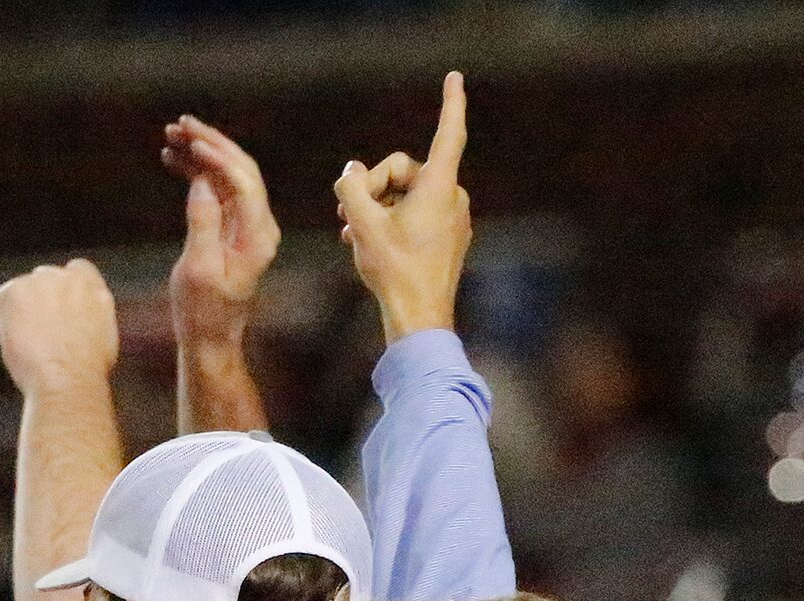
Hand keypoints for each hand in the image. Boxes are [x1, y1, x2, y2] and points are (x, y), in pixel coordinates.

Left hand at [0, 260, 119, 397]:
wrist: (68, 379)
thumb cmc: (85, 371)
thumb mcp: (102, 336)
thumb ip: (87, 316)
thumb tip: (74, 320)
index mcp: (92, 287)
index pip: (77, 270)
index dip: (65, 291)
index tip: (61, 311)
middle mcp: (65, 277)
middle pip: (44, 280)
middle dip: (40, 302)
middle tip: (43, 335)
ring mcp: (37, 282)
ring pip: (19, 293)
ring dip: (21, 313)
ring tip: (32, 346)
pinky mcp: (12, 291)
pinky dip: (2, 325)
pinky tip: (18, 346)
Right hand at [162, 115, 279, 351]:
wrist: (209, 336)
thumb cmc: (203, 311)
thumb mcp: (199, 270)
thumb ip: (203, 224)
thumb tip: (203, 183)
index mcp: (257, 237)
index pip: (246, 183)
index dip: (219, 156)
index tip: (190, 140)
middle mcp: (259, 227)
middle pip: (241, 170)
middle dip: (211, 143)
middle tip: (179, 123)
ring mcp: (246, 225)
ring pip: (228, 174)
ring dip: (201, 152)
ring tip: (170, 135)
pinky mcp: (231, 227)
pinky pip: (217, 188)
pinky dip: (196, 171)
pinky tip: (172, 158)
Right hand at [334, 71, 472, 345]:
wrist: (418, 319)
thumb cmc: (395, 269)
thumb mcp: (361, 220)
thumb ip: (352, 185)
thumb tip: (352, 172)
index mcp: (440, 187)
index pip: (449, 133)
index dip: (451, 103)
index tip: (455, 77)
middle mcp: (452, 198)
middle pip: (404, 170)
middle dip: (373, 186)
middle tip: (348, 212)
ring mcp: (451, 220)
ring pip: (404, 195)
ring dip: (375, 206)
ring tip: (349, 229)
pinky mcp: (446, 239)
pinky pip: (413, 215)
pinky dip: (389, 221)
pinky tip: (361, 240)